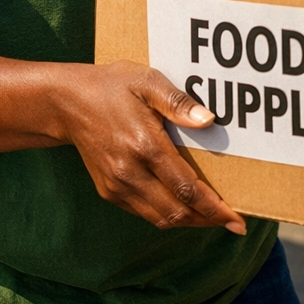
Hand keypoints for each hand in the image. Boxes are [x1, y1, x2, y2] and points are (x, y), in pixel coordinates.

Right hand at [59, 61, 244, 233]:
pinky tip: (184, 207)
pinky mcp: (109, 191)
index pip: (186, 188)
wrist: (67, 103)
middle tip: (232, 221)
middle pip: (175, 211)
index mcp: (144, 145)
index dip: (213, 207)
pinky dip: (167, 215)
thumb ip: (179, 102)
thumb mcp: (147, 81)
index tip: (236, 219)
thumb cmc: (112, 87)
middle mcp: (129, 172)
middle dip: (207, 219)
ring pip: (160, 218)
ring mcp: (117, 185)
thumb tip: (209, 119)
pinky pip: (144, 212)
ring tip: (212, 217)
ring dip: (189, 221)